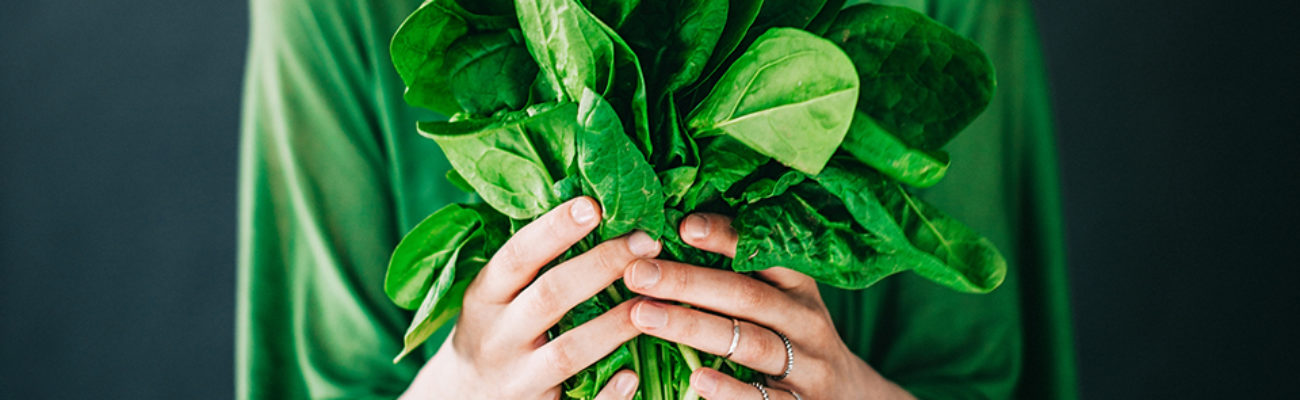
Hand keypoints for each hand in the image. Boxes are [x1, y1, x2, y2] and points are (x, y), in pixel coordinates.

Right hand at [401, 197, 659, 399]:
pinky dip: (607, 393)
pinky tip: (634, 374)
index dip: (553, 230)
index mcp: (484, 297)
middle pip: (550, 297)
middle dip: (600, 265)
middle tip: (647, 238)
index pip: (517, 256)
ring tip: (655, 298)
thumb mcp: (494, 295)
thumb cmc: (492, 331)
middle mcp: (496, 337)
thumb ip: (530, 261)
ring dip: (615, 324)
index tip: (593, 204)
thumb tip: (588, 201)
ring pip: (569, 352)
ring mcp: (517, 379)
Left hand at [622, 213, 915, 399]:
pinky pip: (763, 398)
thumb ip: (743, 275)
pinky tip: (696, 378)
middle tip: (638, 274)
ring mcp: (807, 366)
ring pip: (751, 344)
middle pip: (748, 297)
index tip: (683, 225)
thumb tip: (676, 231)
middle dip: (689, 282)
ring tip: (643, 315)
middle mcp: (807, 321)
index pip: (766, 254)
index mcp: (800, 287)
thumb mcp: (783, 302)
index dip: (726, 237)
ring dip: (694, 328)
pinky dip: (730, 390)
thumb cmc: (794, 338)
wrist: (849, 397)